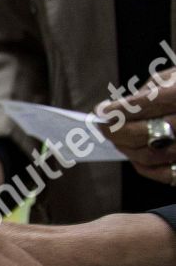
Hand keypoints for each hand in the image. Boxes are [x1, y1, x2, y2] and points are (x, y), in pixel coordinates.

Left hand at [97, 68, 175, 184]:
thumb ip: (150, 90)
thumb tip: (118, 109)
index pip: (144, 106)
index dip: (117, 111)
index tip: (100, 111)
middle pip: (144, 135)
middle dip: (115, 131)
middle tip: (101, 126)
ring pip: (150, 156)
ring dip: (125, 148)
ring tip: (116, 138)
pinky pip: (165, 174)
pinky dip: (143, 165)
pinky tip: (134, 154)